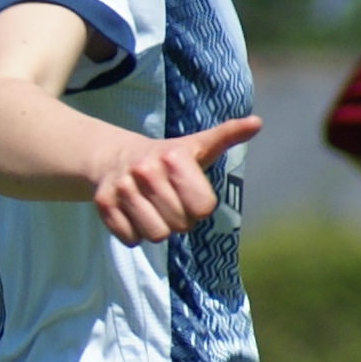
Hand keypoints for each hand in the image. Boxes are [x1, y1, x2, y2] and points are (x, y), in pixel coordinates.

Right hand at [93, 115, 259, 245]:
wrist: (114, 157)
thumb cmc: (167, 159)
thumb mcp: (197, 145)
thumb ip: (226, 136)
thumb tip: (257, 122)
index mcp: (174, 156)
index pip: (202, 208)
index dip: (199, 207)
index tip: (189, 194)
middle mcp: (146, 170)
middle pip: (179, 225)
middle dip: (179, 219)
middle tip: (169, 202)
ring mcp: (122, 187)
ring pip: (155, 235)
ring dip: (157, 229)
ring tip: (152, 209)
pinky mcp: (103, 204)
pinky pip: (130, 239)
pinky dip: (134, 234)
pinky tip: (134, 214)